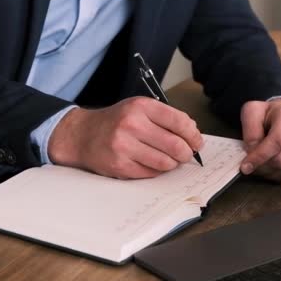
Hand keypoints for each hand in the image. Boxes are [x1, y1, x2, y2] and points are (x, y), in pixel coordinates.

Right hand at [48, 97, 203, 178]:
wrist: (83, 135)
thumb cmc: (116, 121)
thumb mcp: (139, 108)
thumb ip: (166, 117)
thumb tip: (193, 133)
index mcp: (141, 106)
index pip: (179, 122)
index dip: (193, 135)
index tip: (197, 142)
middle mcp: (132, 124)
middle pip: (175, 145)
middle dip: (186, 153)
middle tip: (186, 154)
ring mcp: (125, 146)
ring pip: (166, 163)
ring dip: (172, 164)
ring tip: (169, 159)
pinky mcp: (120, 165)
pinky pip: (151, 173)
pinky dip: (156, 171)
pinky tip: (152, 163)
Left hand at [239, 99, 280, 183]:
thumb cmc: (268, 115)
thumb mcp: (253, 112)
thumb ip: (250, 129)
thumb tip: (251, 150)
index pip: (278, 141)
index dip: (260, 156)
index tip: (245, 166)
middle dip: (262, 166)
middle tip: (250, 164)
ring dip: (270, 173)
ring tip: (261, 166)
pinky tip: (272, 169)